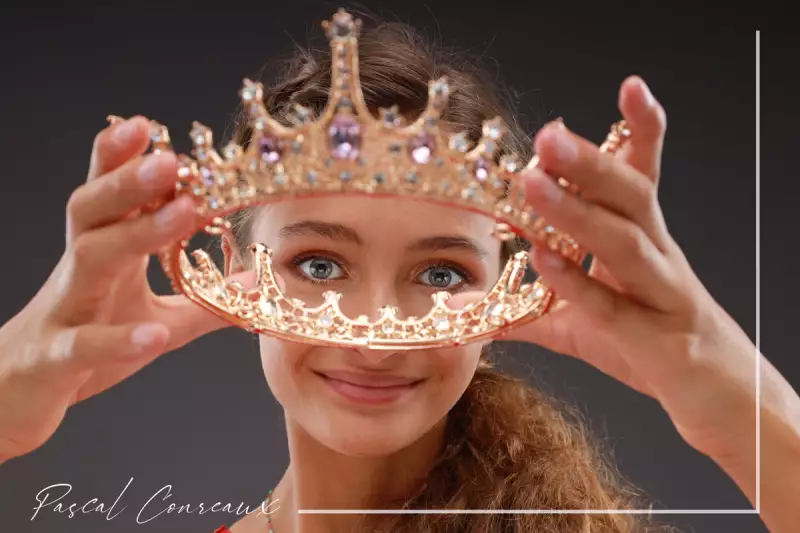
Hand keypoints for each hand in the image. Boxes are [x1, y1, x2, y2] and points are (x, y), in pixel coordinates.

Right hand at [0, 117, 250, 462]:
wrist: (17, 395)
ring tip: (180, 211)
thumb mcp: (155, 319)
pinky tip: (153, 333)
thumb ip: (203, 302)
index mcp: (101, 254)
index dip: (120, 159)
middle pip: (95, 213)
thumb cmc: (86, 343)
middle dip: (130, 181)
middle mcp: (80, 272)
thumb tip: (254, 282)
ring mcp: (65, 312)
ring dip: (134, 233)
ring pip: (88, 260)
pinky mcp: (56, 359)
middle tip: (169, 157)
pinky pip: (83, 344)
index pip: (109, 197)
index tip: (147, 125)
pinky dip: (118, 339)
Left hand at [478, 76, 760, 463]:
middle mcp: (655, 256)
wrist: (712, 393)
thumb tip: (469, 307)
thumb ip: (529, 309)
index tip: (630, 87)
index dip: (640, 132)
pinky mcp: (652, 336)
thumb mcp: (581, 322)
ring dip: (579, 211)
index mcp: (641, 241)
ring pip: (625, 243)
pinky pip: (613, 305)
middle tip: (550, 135)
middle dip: (592, 163)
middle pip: (630, 197)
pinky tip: (544, 257)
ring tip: (535, 182)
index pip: (641, 177)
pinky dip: (578, 282)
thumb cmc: (647, 343)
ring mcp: (659, 294)